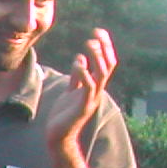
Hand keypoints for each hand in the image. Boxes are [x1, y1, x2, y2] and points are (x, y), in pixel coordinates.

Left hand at [44, 28, 117, 146]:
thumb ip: (76, 77)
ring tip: (88, 43)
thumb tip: (80, 58)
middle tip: (96, 33)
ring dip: (96, 57)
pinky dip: (84, 73)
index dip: (105, 47)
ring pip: (101, 74)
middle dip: (104, 48)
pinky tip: (78, 61)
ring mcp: (91, 98)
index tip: (98, 32)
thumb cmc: (64, 114)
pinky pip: (88, 86)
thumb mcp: (70, 91)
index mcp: (94, 86)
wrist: (58, 135)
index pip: (106, 63)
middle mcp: (97, 91)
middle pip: (108, 66)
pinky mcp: (83, 106)